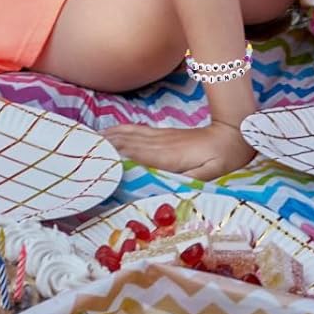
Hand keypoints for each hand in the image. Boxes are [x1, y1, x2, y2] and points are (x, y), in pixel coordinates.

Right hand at [103, 120, 255, 180]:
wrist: (232, 135)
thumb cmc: (220, 161)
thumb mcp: (204, 176)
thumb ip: (182, 179)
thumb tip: (159, 182)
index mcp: (166, 156)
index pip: (133, 154)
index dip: (113, 155)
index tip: (92, 157)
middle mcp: (159, 143)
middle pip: (126, 142)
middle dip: (104, 144)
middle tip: (81, 148)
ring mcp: (161, 136)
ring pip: (130, 134)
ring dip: (109, 136)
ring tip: (90, 140)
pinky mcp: (165, 133)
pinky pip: (138, 130)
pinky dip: (122, 130)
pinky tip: (114, 131)